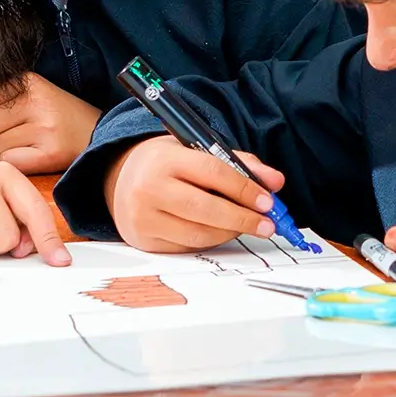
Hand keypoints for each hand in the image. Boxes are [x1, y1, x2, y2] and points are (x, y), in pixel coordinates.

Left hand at [0, 72, 102, 174]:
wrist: (100, 134)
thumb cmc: (62, 118)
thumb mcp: (35, 95)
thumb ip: (3, 99)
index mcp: (29, 82)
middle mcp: (36, 102)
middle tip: (7, 137)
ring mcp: (44, 127)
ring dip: (2, 151)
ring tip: (24, 144)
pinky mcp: (49, 152)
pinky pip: (9, 161)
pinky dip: (15, 162)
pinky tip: (31, 155)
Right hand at [103, 135, 286, 252]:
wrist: (120, 178)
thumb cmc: (167, 163)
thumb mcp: (197, 150)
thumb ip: (239, 162)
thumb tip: (275, 182)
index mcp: (165, 158)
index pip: (213, 172)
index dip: (245, 189)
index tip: (269, 201)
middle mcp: (149, 188)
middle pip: (206, 209)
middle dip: (243, 218)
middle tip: (267, 224)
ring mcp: (143, 217)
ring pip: (199, 233)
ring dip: (230, 232)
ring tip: (247, 226)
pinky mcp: (144, 240)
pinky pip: (187, 246)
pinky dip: (211, 241)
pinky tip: (221, 231)